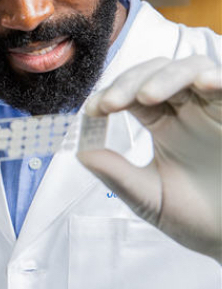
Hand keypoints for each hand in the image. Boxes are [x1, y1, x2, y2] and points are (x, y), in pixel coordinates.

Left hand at [77, 55, 221, 262]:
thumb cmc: (200, 220)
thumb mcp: (149, 197)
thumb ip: (116, 173)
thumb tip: (80, 151)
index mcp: (165, 125)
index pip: (132, 94)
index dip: (111, 94)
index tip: (94, 111)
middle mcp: (190, 110)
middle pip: (156, 73)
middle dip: (129, 81)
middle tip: (111, 104)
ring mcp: (217, 109)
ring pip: (191, 68)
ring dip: (165, 76)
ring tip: (145, 97)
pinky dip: (216, 77)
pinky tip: (204, 85)